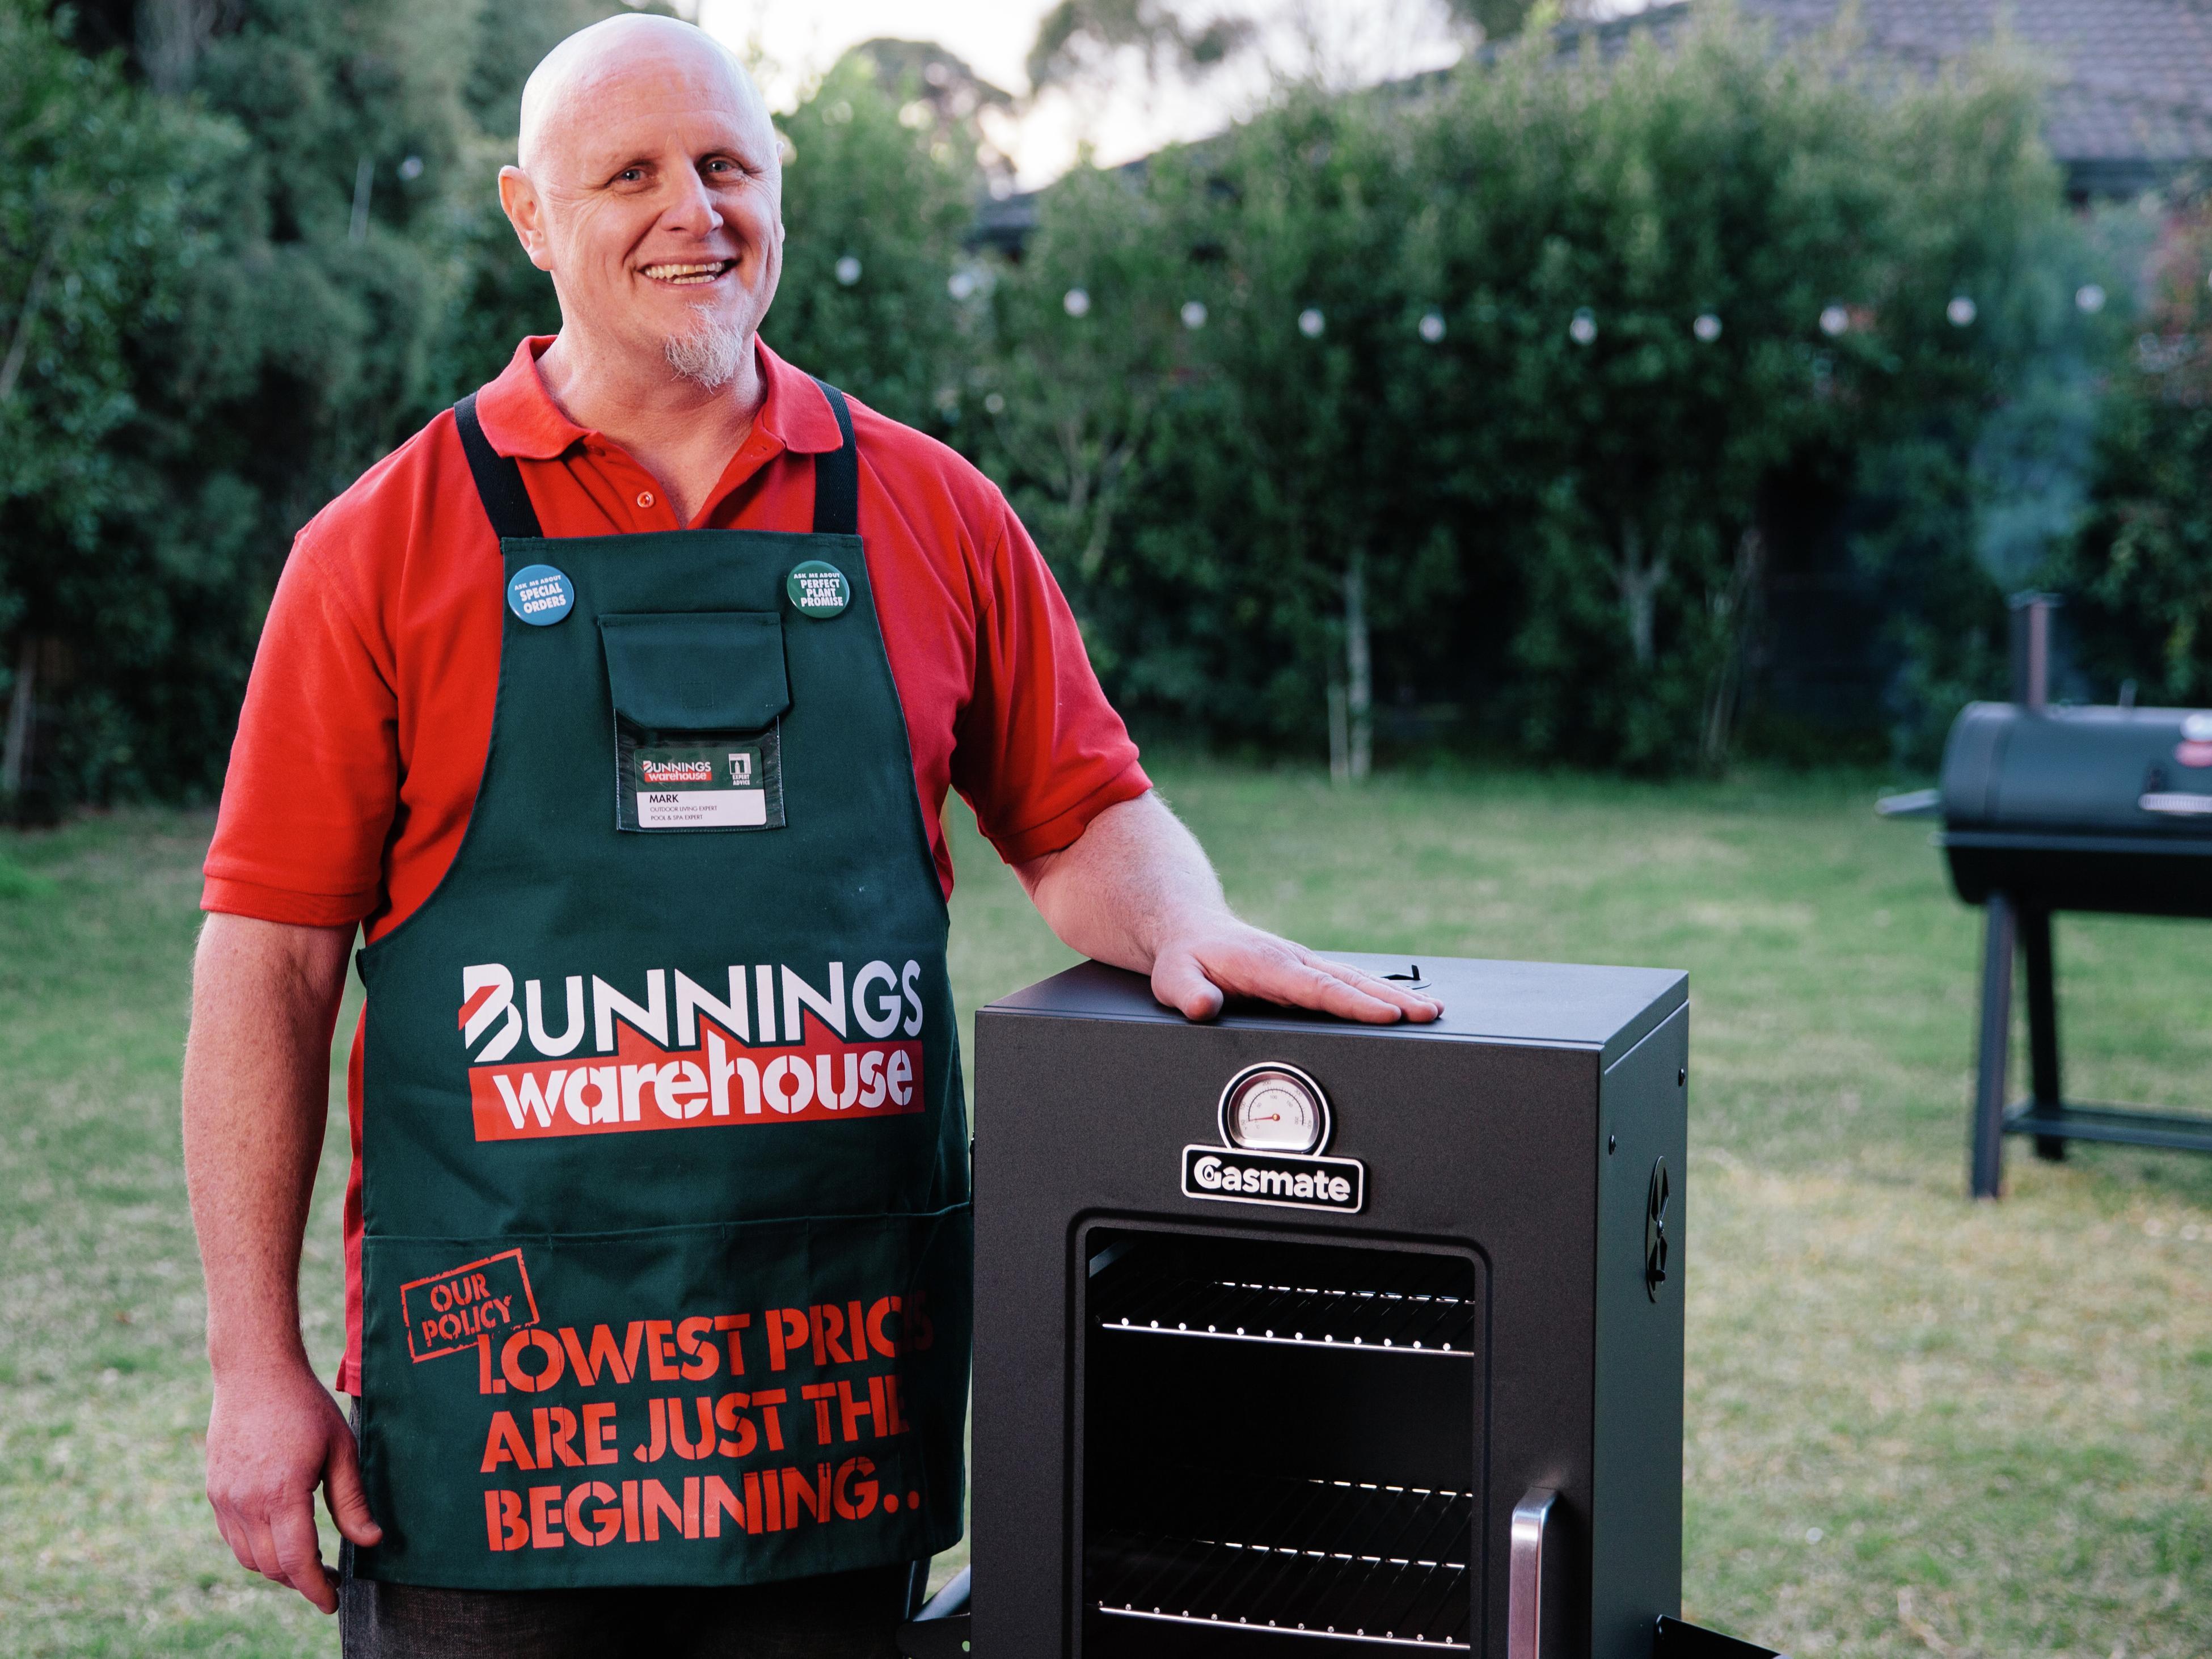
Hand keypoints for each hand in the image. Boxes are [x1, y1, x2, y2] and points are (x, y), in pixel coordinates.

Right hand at [204, 1363, 381, 1613]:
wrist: (254, 1372)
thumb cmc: (305, 1406)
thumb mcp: (342, 1448)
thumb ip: (352, 1500)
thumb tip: (370, 1541)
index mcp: (281, 1494)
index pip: (296, 1561)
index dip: (315, 1588)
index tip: (333, 1602)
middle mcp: (246, 1502)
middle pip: (271, 1566)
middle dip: (301, 1582)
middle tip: (329, 1580)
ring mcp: (225, 1498)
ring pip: (248, 1557)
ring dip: (277, 1568)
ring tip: (308, 1562)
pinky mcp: (216, 1491)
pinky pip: (233, 1538)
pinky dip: (256, 1549)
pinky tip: (280, 1539)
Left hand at [1149, 916, 1444, 1024]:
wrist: (1189, 928)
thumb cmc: (1184, 958)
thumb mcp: (1173, 978)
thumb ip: (1188, 994)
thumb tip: (1203, 1007)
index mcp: (1268, 965)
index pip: (1318, 988)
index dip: (1355, 1004)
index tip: (1389, 1014)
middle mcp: (1294, 961)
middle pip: (1351, 982)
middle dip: (1393, 999)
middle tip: (1432, 1013)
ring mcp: (1304, 965)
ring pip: (1356, 980)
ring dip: (1395, 994)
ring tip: (1434, 1011)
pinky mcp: (1307, 971)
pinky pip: (1349, 982)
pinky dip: (1379, 992)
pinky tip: (1403, 1005)